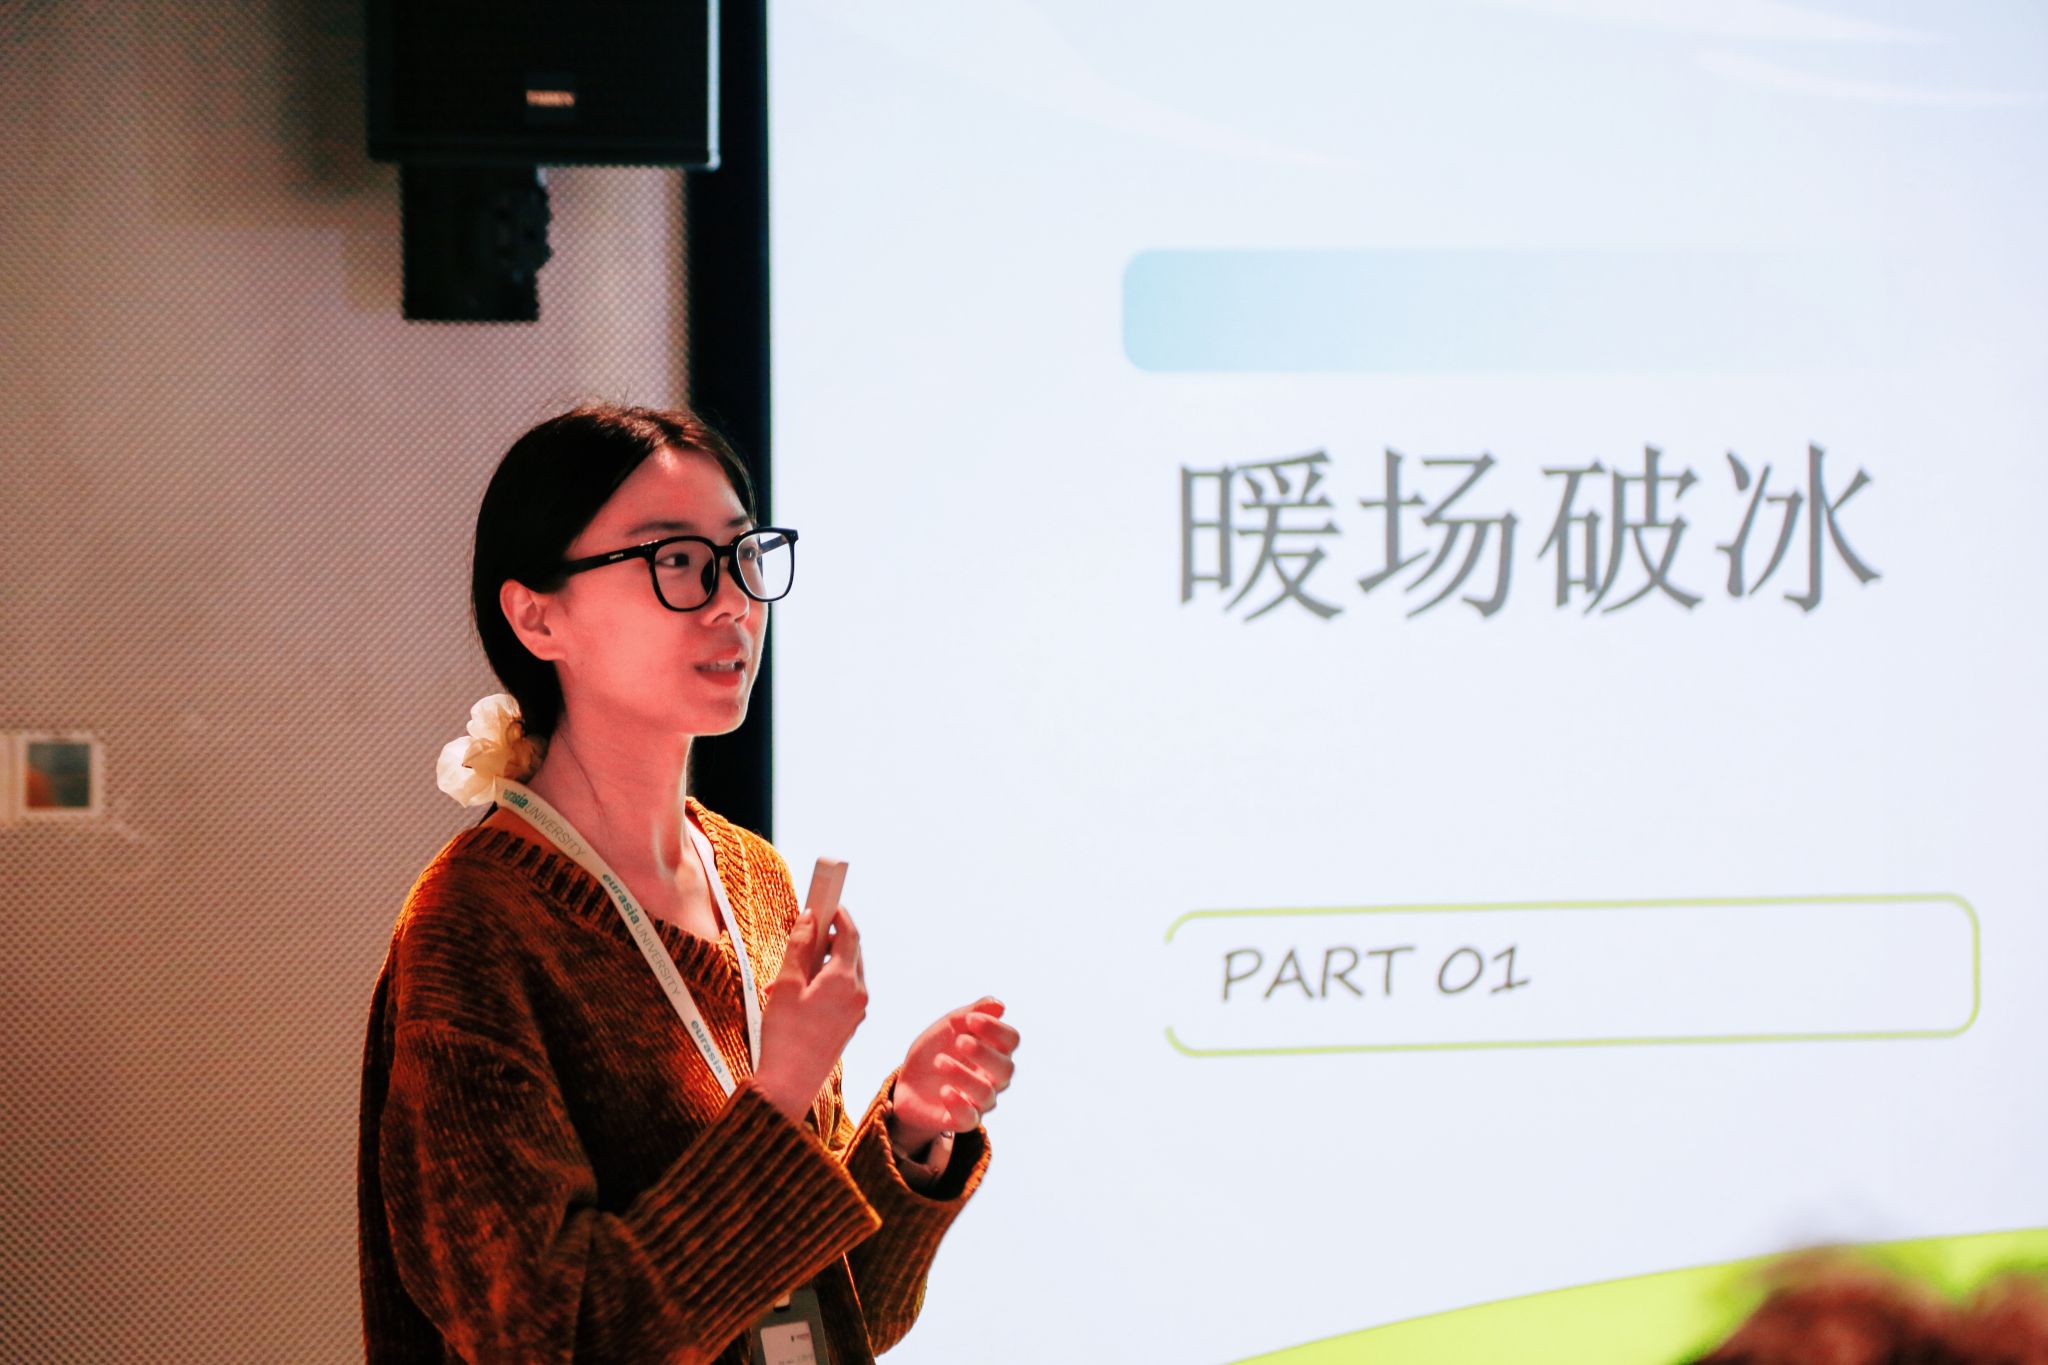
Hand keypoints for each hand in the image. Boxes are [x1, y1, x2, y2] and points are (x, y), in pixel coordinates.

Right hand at [752, 903, 865, 1123]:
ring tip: (791, 973)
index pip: (851, 934)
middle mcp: (859, 994)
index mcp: (846, 980)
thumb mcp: (786, 984)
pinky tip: (799, 993)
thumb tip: (808, 918)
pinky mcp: (851, 1024)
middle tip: (804, 935)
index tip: (827, 902)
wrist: (790, 1083)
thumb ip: (799, 946)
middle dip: (829, 940)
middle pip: (852, 952)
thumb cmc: (784, 1034)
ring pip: (847, 973)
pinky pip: (844, 992)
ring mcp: (857, 1011)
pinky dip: (827, 983)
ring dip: (824, 964)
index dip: (839, 914)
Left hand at [889, 997, 1017, 1155]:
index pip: (1011, 1040)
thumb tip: (999, 1004)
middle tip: (960, 1041)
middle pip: (1006, 1068)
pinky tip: (944, 1091)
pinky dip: (958, 1103)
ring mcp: (979, 1101)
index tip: (970, 1019)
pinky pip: (969, 1117)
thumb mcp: (947, 1028)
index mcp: (994, 1052)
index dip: (995, 1029)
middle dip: (984, 1053)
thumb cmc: (934, 1052)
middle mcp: (993, 1078)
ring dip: (964, 1075)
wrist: (907, 1084)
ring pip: (986, 1092)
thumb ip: (971, 1014)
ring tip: (939, 1061)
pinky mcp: (962, 1120)